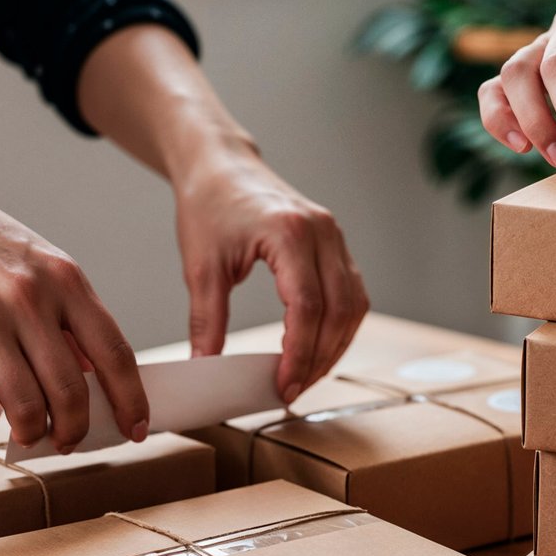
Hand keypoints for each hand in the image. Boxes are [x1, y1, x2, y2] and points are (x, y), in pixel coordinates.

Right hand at [0, 165, 147, 450]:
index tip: (136, 429)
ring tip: (29, 434)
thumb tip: (92, 373)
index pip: (116, 353)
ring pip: (26, 405)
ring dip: (33, 433)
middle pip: (72, 391)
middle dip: (77, 430)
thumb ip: (66, 313)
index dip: (131, 400)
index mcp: (65, 279)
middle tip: (70, 442)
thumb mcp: (35, 261)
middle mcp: (30, 297)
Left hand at [173, 148, 367, 402]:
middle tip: (293, 389)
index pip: (307, 308)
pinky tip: (319, 346)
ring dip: (335, 346)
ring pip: (354, 305)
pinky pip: (352, 293)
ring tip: (307, 374)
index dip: (299, 354)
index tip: (283, 386)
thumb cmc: (209, 205)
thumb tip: (206, 366)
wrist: (221, 166)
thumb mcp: (201, 266)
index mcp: (289, 234)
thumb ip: (206, 319)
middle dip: (319, 358)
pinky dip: (340, 325)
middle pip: (339, 311)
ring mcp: (334, 237)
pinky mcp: (335, 243)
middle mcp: (322, 234)